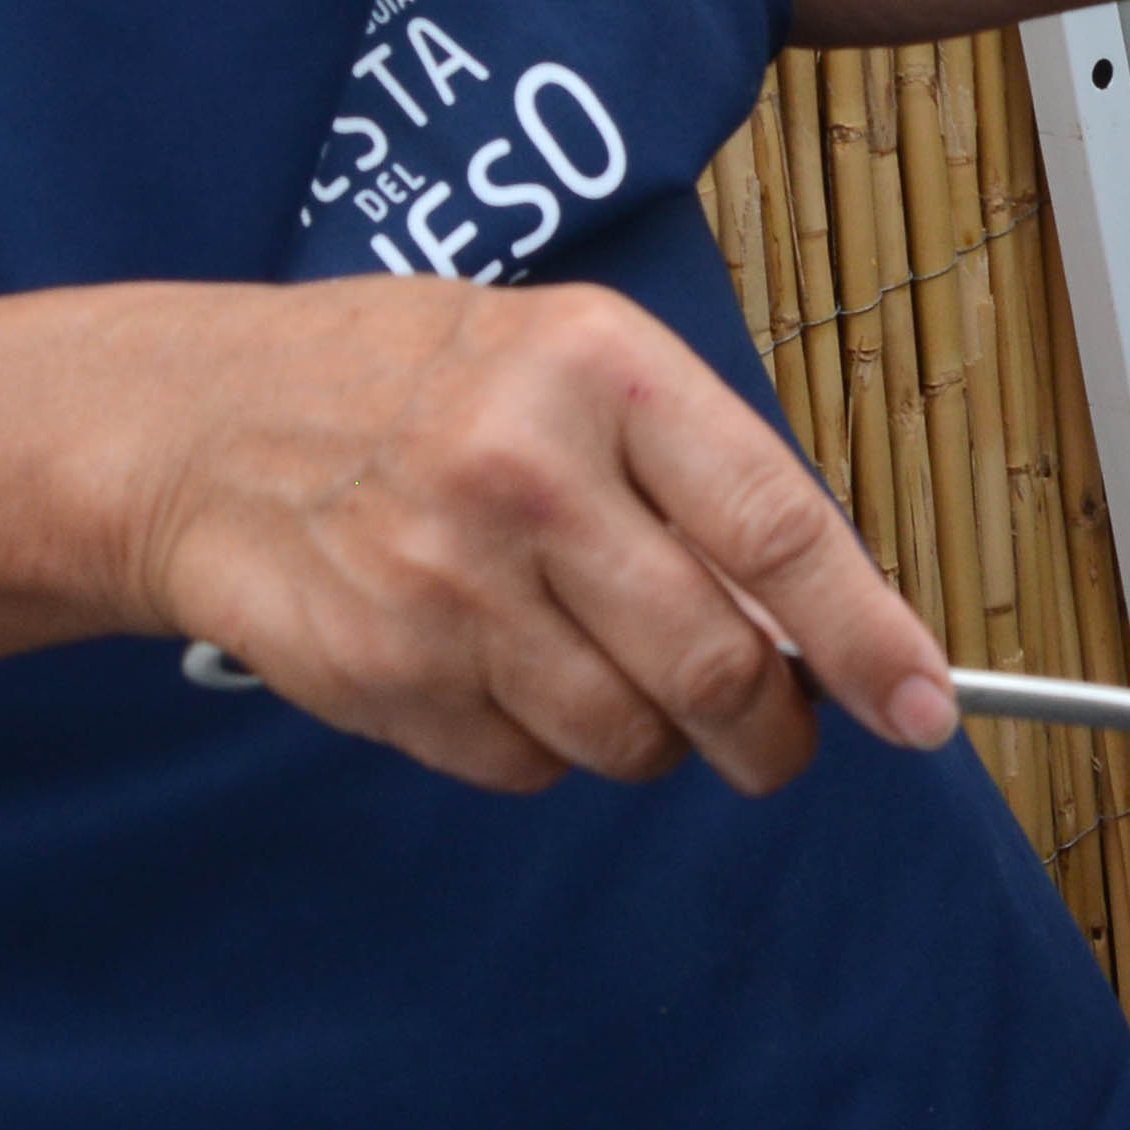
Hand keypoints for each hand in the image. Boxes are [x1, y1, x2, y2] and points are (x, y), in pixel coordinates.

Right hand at [132, 276, 960, 795]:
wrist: (204, 426)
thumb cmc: (418, 385)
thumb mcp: (571, 362)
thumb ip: (694, 475)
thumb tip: (816, 624)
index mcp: (601, 371)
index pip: (776, 528)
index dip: (867, 635)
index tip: (925, 705)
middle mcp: (528, 476)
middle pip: (713, 665)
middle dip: (772, 732)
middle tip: (779, 739)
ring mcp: (448, 586)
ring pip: (625, 737)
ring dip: (652, 740)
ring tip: (603, 668)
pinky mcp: (385, 677)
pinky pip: (525, 767)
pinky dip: (543, 748)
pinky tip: (500, 668)